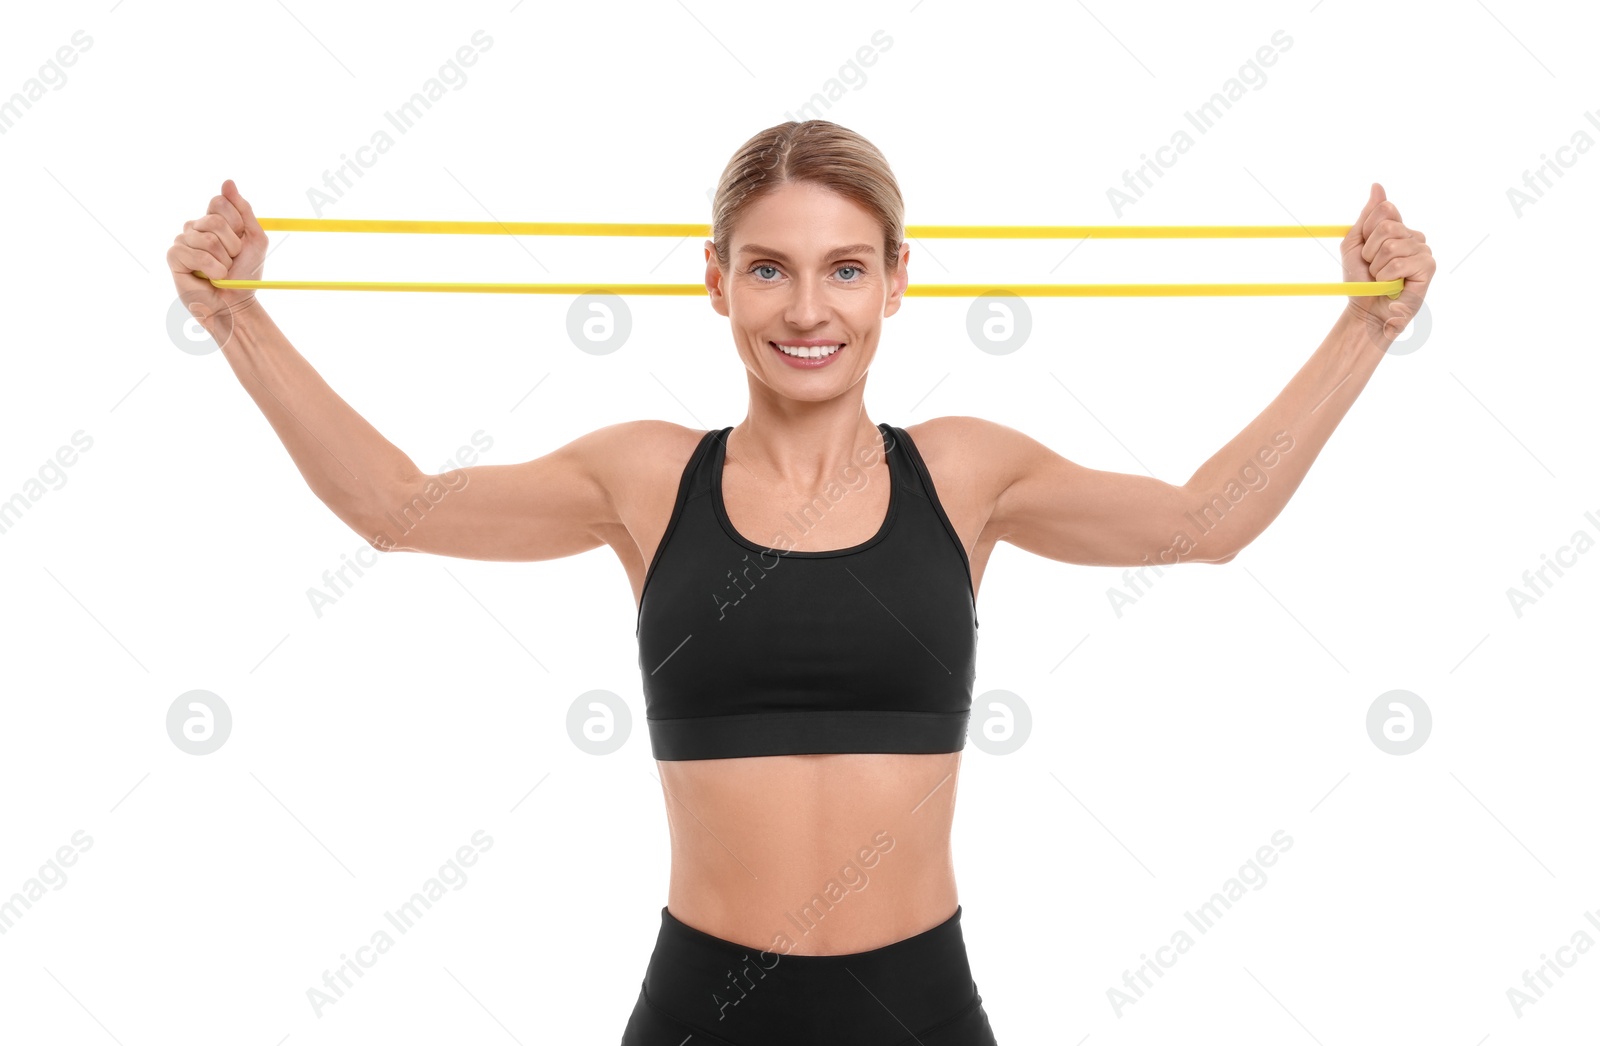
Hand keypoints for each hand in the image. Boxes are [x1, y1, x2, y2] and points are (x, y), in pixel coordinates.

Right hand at [166, 179, 267, 324]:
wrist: (236, 304)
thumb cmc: (245, 274)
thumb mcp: (255, 240)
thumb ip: (244, 211)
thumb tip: (228, 182)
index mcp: (214, 219)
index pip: (220, 201)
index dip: (237, 224)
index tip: (241, 242)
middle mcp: (196, 226)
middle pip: (215, 220)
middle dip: (233, 246)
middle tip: (231, 261)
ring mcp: (183, 240)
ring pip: (207, 239)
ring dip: (224, 261)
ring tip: (221, 271)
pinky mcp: (174, 257)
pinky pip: (193, 253)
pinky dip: (211, 269)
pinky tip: (210, 278)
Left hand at [1340, 183, 1434, 338]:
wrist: (1365, 310)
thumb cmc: (1360, 280)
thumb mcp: (1354, 245)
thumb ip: (1366, 216)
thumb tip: (1377, 185)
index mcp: (1397, 228)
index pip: (1384, 209)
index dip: (1367, 231)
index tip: (1365, 249)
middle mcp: (1413, 236)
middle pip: (1387, 226)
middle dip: (1370, 251)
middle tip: (1373, 268)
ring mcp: (1423, 250)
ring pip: (1391, 246)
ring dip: (1376, 267)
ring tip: (1382, 278)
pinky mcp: (1428, 267)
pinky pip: (1399, 263)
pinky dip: (1386, 277)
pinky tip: (1392, 285)